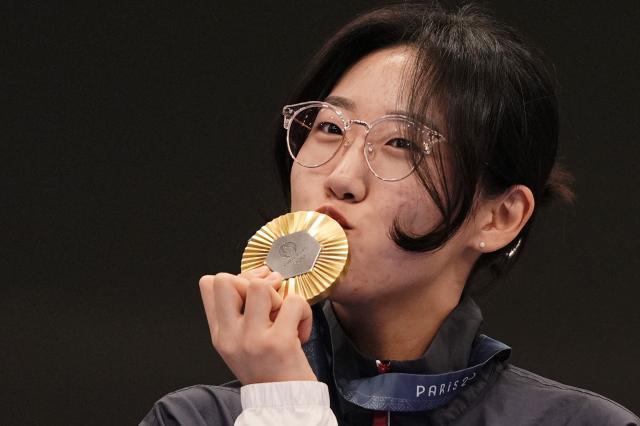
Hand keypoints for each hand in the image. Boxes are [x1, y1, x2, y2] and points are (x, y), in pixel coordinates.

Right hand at [199, 265, 315, 383]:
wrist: (284, 403)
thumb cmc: (268, 370)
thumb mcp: (241, 344)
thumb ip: (240, 313)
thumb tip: (260, 275)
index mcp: (220, 334)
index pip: (209, 284)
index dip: (235, 278)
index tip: (253, 291)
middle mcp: (231, 336)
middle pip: (227, 279)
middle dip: (253, 282)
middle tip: (270, 301)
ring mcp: (253, 339)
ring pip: (259, 286)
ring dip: (279, 295)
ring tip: (284, 314)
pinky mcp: (279, 343)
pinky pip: (293, 302)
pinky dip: (304, 311)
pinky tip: (301, 329)